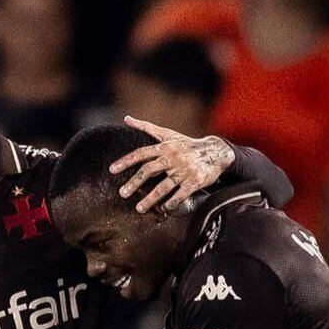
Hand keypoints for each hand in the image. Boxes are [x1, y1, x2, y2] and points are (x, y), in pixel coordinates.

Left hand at [108, 116, 233, 212]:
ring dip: (150, 198)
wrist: (215, 151)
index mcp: (164, 147)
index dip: (126, 161)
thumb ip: (146, 127)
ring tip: (139, 209)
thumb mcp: (168, 134)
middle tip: (122, 193)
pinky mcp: (195, 181)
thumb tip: (126, 118)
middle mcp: (172, 158)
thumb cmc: (187, 144)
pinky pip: (181, 194)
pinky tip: (163, 210)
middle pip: (149, 170)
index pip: (141, 153)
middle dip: (134, 182)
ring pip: (164, 186)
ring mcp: (184, 170)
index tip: (112, 169)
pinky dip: (172, 203)